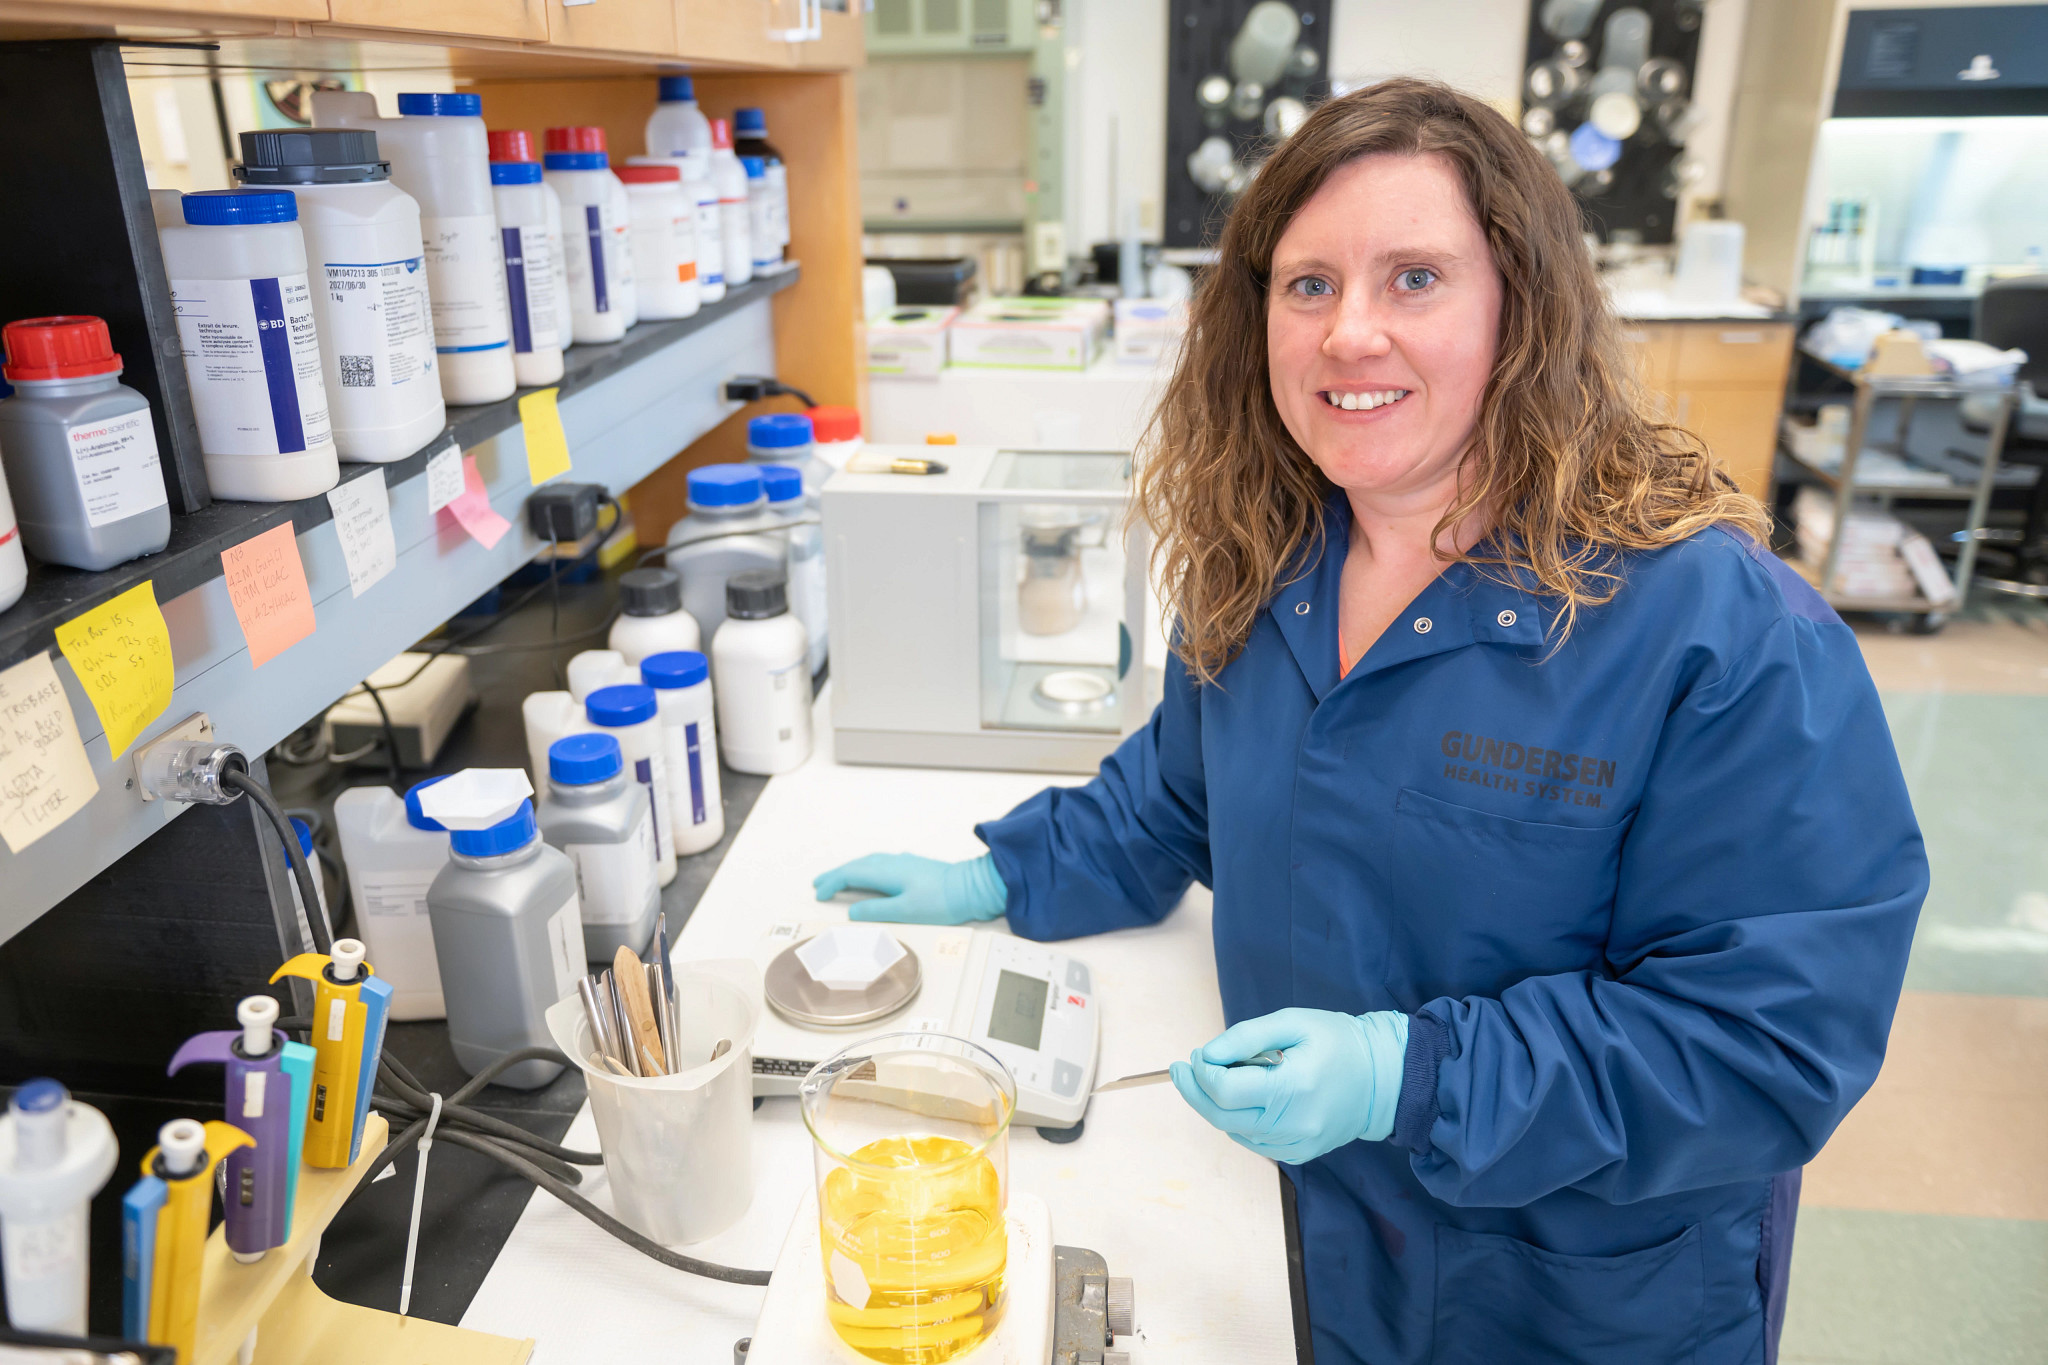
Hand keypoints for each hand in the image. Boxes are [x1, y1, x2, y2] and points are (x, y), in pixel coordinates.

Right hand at [811, 852, 1007, 925]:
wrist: (974, 888)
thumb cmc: (942, 900)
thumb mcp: (905, 911)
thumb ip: (876, 912)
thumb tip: (853, 911)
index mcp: (887, 872)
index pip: (851, 874)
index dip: (832, 883)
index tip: (819, 894)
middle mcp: (893, 863)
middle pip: (857, 866)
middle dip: (837, 874)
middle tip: (819, 883)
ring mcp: (905, 863)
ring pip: (870, 863)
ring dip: (852, 870)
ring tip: (840, 879)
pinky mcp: (915, 867)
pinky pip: (882, 864)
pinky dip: (869, 869)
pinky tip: (874, 874)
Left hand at [1169, 1008, 1407, 1163]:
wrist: (1383, 1079)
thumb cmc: (1338, 1042)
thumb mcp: (1293, 1022)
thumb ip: (1246, 1037)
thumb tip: (1206, 1055)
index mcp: (1294, 1088)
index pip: (1226, 1090)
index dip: (1202, 1072)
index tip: (1197, 1054)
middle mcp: (1294, 1124)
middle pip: (1221, 1117)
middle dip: (1193, 1092)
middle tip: (1179, 1070)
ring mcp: (1297, 1144)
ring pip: (1234, 1131)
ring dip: (1214, 1105)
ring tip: (1216, 1077)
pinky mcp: (1299, 1154)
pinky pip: (1253, 1140)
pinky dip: (1237, 1120)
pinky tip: (1241, 1099)